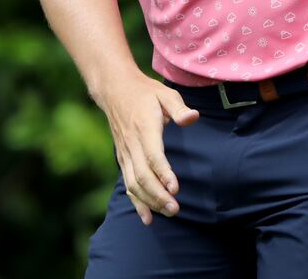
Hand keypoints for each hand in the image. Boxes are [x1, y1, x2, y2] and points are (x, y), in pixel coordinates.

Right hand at [99, 73, 198, 225]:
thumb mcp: (165, 93)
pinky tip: (147, 217)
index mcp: (144, 127)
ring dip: (149, 201)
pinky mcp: (122, 158)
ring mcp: (125, 152)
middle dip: (158, 195)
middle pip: (142, 175)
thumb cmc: (145, 92)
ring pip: (133, 183)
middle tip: (176, 209)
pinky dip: (136, 202)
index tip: (175, 188)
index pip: (152, 155)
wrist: (115, 90)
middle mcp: (132, 143)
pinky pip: (127, 183)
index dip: (163, 173)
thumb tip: (193, 117)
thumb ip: (179, 108)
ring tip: (168, 213)